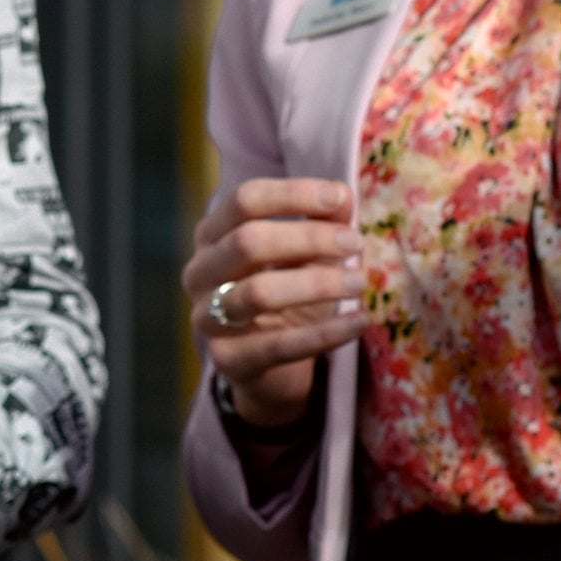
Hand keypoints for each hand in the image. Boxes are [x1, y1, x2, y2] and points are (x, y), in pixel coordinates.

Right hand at [183, 177, 366, 429]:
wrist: (271, 367)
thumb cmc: (288, 293)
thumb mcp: (305, 253)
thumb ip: (322, 221)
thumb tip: (343, 195)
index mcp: (213, 234)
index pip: (245, 200)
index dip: (293, 194)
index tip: (339, 198)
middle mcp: (200, 272)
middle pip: (248, 241)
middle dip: (310, 238)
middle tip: (356, 243)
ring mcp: (207, 318)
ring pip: (259, 292)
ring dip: (319, 284)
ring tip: (359, 282)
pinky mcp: (230, 360)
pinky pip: (280, 345)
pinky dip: (326, 333)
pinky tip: (360, 321)